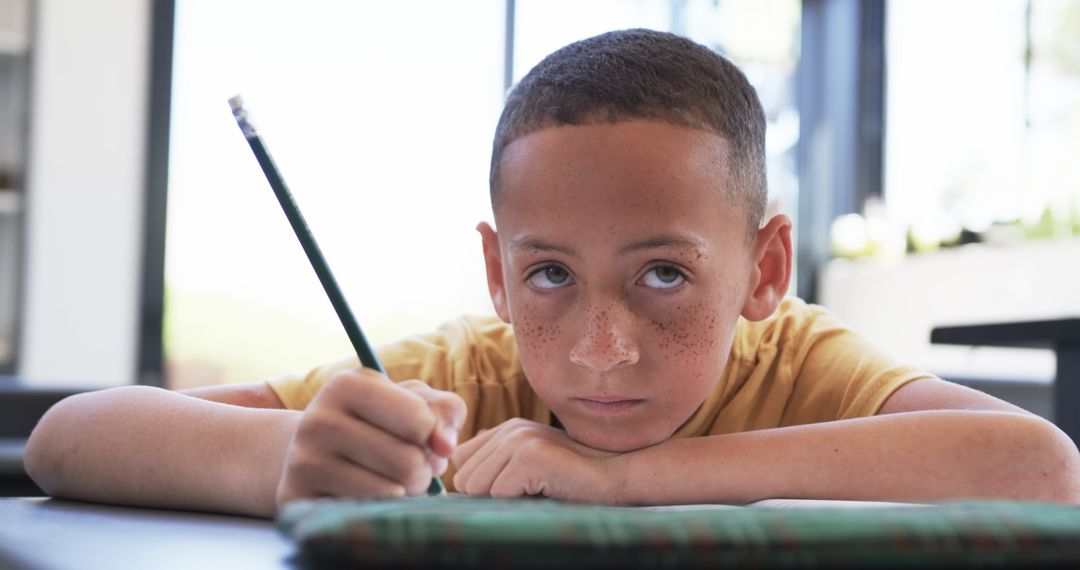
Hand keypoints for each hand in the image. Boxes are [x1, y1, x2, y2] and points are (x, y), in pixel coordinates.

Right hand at [275, 368, 465, 508]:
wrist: (312, 451)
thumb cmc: (376, 421)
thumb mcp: (411, 401)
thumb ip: (444, 410)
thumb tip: (445, 446)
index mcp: (346, 385)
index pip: (419, 420)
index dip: (433, 434)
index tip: (422, 435)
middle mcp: (318, 420)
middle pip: (408, 461)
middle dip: (423, 469)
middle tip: (413, 466)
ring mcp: (303, 462)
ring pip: (390, 492)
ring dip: (406, 492)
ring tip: (395, 480)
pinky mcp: (299, 499)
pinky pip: (366, 515)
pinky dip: (381, 510)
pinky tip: (371, 496)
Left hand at [451, 418, 626, 502]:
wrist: (615, 477)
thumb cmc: (572, 481)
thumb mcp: (530, 468)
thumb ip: (498, 465)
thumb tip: (458, 485)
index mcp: (506, 429)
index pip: (460, 460)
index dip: (478, 483)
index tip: (509, 489)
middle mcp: (509, 429)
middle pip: (464, 478)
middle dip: (489, 495)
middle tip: (527, 492)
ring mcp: (519, 440)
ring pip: (476, 487)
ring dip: (504, 500)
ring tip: (535, 491)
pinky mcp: (529, 456)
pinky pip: (498, 494)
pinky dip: (519, 502)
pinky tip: (545, 491)